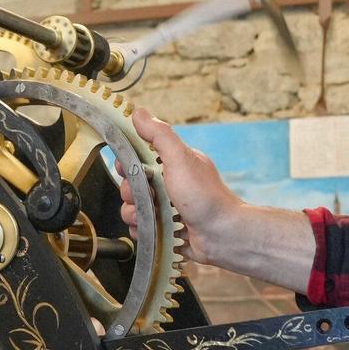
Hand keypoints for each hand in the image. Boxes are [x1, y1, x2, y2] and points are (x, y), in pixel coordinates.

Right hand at [122, 109, 245, 266]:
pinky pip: (141, 227)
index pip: (139, 157)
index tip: (125, 168)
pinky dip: (142, 230)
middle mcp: (170, 184)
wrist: (223, 236)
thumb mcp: (181, 158)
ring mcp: (168, 207)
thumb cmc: (206, 196)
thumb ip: (159, 135)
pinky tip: (154, 230)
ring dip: (135, 213)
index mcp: (174, 163)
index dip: (128, 162)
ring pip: (134, 207)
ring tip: (151, 216)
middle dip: (131, 192)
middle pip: (133, 184)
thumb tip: (138, 113)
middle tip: (146, 195)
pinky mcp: (166, 228)